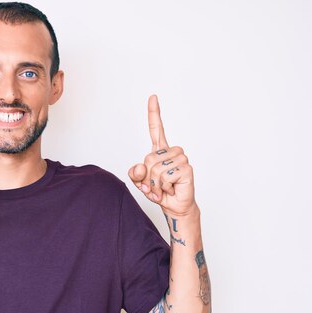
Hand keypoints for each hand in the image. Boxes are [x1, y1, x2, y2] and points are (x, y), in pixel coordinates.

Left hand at [128, 95, 196, 215]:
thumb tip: (139, 168)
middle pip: (148, 159)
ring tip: (163, 187)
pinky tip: (171, 189)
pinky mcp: (187, 168)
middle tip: (155, 185)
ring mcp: (181, 158)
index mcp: (159, 151)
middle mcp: (172, 152)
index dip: (154, 113)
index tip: (153, 97)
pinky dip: (163, 187)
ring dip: (155, 184)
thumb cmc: (159, 192)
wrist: (174, 206)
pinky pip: (165, 176)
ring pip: (156, 169)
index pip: (156, 129)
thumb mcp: (141, 183)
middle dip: (147, 177)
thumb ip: (135, 174)